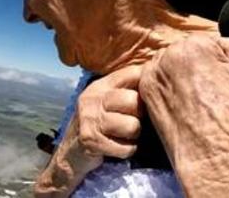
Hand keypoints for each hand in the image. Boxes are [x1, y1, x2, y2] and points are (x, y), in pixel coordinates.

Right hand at [33, 64, 143, 197]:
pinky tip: (118, 147)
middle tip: (134, 121)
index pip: (132, 73)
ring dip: (134, 136)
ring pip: (132, 126)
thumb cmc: (99, 126)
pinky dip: (127, 151)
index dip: (147, 84)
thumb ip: (127, 89)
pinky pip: (126, 147)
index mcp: (100, 86)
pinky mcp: (90, 140)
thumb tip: (157, 76)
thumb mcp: (107, 103)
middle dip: (140, 115)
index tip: (151, 95)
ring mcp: (89, 119)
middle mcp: (92, 99)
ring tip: (125, 136)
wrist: (70, 154)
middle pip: (134, 100)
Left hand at [139, 34, 228, 196]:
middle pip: (185, 51)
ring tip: (192, 96)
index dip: (214, 60)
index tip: (217, 77)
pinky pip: (157, 78)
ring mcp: (155, 70)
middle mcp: (171, 52)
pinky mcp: (145, 87)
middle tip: (205, 88)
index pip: (205, 42)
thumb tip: (221, 42)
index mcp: (197, 44)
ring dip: (178, 73)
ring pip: (169, 64)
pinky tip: (179, 101)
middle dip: (194, 65)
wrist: (207, 149)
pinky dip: (166, 86)